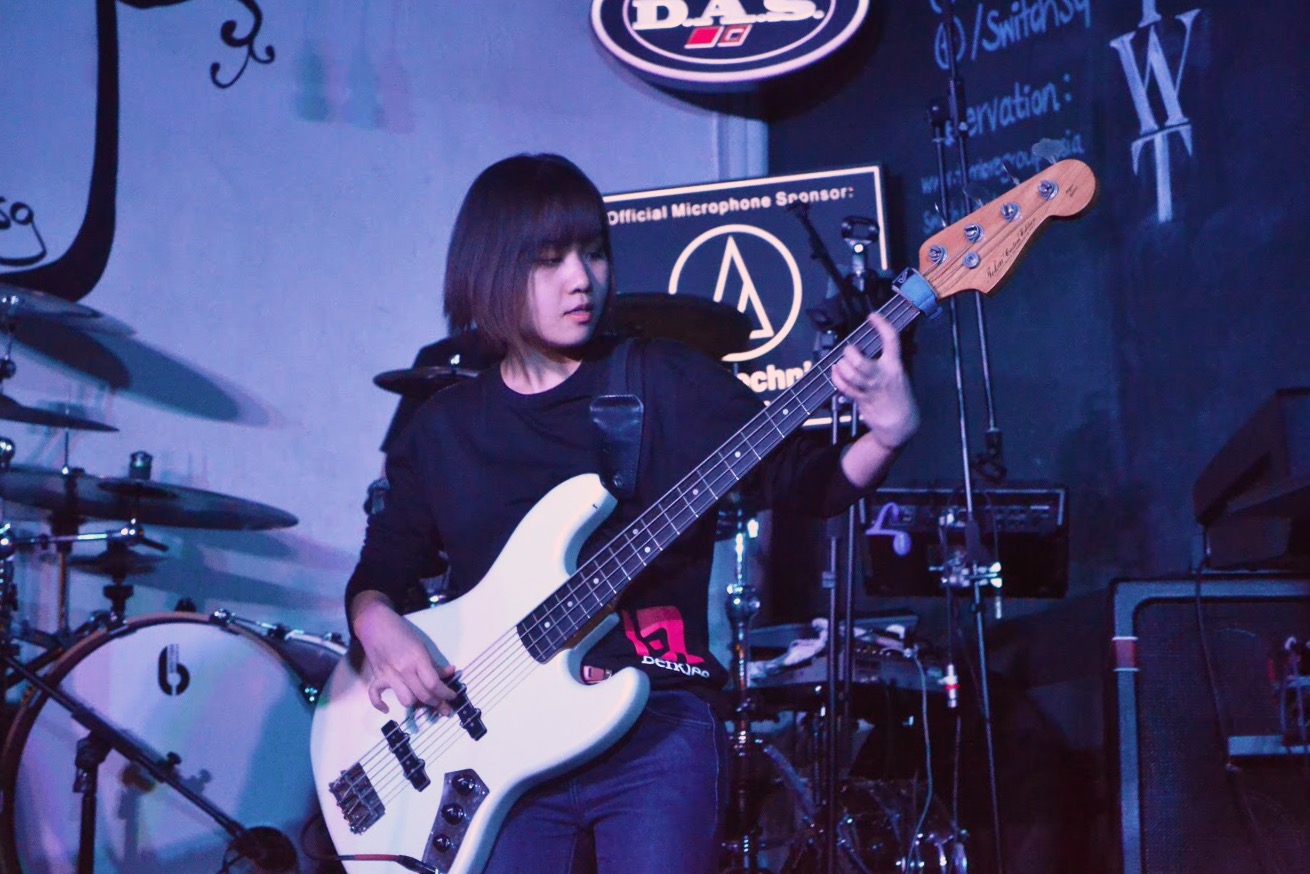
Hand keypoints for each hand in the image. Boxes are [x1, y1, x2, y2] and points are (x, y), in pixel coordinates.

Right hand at [351, 590, 457, 713]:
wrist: (375, 623)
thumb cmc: (401, 631)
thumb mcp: (422, 644)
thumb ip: (434, 663)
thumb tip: (449, 673)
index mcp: (417, 659)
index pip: (434, 684)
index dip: (446, 694)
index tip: (453, 696)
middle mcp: (404, 670)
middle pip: (423, 695)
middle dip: (437, 703)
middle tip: (444, 707)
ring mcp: (389, 675)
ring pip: (405, 700)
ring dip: (415, 703)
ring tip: (422, 702)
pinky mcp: (376, 676)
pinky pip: (375, 695)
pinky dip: (380, 704)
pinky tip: (387, 709)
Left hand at [830, 312, 919, 451]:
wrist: (900, 423)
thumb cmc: (898, 396)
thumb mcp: (898, 373)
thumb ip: (886, 360)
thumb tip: (869, 345)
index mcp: (895, 366)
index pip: (891, 340)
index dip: (881, 324)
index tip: (872, 316)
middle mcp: (883, 376)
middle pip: (861, 362)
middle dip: (850, 353)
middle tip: (849, 350)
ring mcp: (871, 389)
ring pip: (851, 375)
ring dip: (842, 365)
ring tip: (841, 362)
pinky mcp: (861, 399)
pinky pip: (845, 387)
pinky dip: (837, 377)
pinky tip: (836, 371)